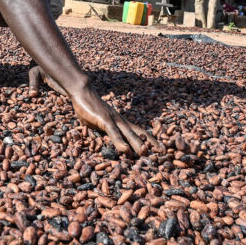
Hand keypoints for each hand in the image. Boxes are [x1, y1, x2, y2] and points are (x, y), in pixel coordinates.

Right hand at [29, 66, 163, 156]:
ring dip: (138, 144)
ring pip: (128, 133)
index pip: (139, 131)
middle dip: (151, 143)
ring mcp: (113, 119)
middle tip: (163, 153)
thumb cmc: (89, 108)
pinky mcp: (103, 120)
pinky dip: (120, 142)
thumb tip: (105, 141)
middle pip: (139, 133)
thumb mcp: (99, 123)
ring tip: (146, 154)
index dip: (150, 140)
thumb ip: (104, 132)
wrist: (82, 91)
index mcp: (121, 122)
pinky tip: (125, 151)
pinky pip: (113, 132)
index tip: (161, 149)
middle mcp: (120, 120)